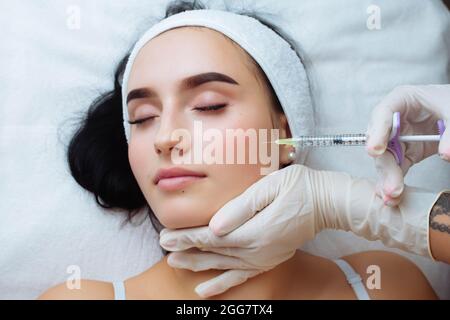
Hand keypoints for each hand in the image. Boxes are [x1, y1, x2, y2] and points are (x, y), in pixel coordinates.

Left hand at [159, 164, 436, 296]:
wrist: (326, 202)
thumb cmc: (299, 188)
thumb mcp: (269, 188)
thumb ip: (240, 208)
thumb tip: (214, 225)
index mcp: (252, 231)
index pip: (210, 237)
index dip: (187, 237)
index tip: (165, 235)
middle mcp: (255, 250)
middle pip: (212, 252)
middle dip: (186, 249)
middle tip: (163, 247)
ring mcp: (262, 258)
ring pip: (222, 266)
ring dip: (197, 265)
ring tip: (175, 264)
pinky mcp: (268, 260)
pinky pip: (241, 276)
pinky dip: (221, 284)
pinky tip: (205, 290)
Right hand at [366, 85, 448, 205]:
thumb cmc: (449, 100)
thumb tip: (446, 154)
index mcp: (401, 99)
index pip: (383, 113)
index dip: (378, 131)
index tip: (375, 150)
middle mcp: (394, 120)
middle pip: (380, 142)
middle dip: (385, 165)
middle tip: (391, 184)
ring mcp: (398, 137)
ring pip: (385, 159)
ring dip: (387, 178)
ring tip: (392, 195)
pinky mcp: (405, 152)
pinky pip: (396, 168)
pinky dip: (394, 181)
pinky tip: (392, 195)